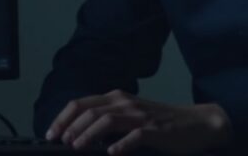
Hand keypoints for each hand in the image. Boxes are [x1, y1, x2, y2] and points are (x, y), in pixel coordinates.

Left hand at [45, 90, 231, 154]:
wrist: (196, 123)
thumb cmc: (160, 122)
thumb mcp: (130, 115)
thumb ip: (108, 120)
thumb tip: (79, 135)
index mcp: (116, 98)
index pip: (81, 103)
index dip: (63, 117)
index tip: (51, 133)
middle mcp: (125, 103)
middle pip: (89, 110)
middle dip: (71, 127)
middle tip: (61, 141)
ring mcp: (140, 115)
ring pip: (107, 120)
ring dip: (89, 134)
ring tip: (78, 146)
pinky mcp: (155, 130)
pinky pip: (134, 136)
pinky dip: (121, 145)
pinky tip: (112, 153)